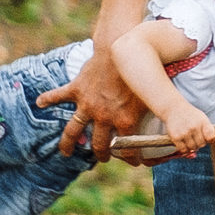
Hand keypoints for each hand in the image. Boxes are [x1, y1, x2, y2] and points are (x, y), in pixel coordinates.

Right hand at [39, 44, 149, 164]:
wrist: (120, 51)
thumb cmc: (140, 71)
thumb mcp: (153, 94)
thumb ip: (159, 110)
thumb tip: (176, 124)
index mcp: (123, 121)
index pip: (127, 148)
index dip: (133, 159)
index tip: (136, 163)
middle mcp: (103, 117)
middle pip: (99, 144)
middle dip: (102, 154)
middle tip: (104, 158)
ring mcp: (87, 105)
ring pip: (73, 130)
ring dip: (69, 143)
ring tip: (65, 152)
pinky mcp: (77, 90)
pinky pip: (58, 96)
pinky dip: (47, 99)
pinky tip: (39, 103)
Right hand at [162, 104, 214, 157]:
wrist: (174, 108)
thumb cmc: (191, 116)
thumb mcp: (202, 119)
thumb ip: (210, 130)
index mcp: (203, 122)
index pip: (211, 137)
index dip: (210, 140)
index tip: (207, 138)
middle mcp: (194, 127)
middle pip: (202, 144)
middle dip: (200, 143)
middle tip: (196, 138)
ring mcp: (184, 132)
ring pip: (192, 148)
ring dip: (192, 147)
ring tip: (190, 140)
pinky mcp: (176, 137)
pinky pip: (183, 149)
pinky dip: (185, 149)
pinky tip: (184, 143)